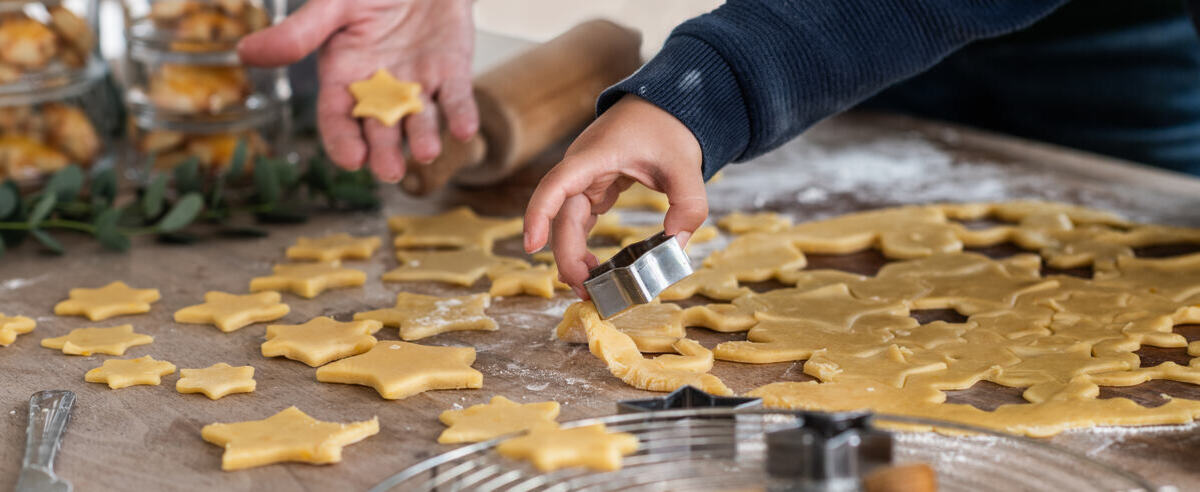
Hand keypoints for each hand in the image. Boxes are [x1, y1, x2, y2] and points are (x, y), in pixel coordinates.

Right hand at [237, 0, 476, 182]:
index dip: (343, 140)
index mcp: (344, 76)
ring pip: (419, 119)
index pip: (338, 117)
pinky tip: (466, 131)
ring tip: (426, 152)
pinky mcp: (451, 72)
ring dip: (424, 137)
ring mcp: (417, 83)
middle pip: (380, 128)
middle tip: (389, 171)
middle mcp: (380, 88)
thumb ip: (300, 33)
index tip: (351, 159)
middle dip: (384, 151)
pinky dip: (462, 115)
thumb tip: (244, 53)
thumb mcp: (333, 4)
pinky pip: (457, 98)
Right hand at [523, 94, 706, 297]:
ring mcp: (585, 177)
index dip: (539, 214)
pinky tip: (594, 267)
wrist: (667, 105)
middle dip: (567, 255)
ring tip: (589, 288)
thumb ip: (688, 206)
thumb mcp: (686, 165)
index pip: (556, 185)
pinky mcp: (594, 186)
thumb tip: (675, 246)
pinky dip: (582, 243)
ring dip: (572, 254)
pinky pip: (580, 218)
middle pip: (562, 215)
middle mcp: (581, 167)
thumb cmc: (669, 127)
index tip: (531, 246)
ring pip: (567, 221)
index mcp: (595, 155)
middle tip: (585, 291)